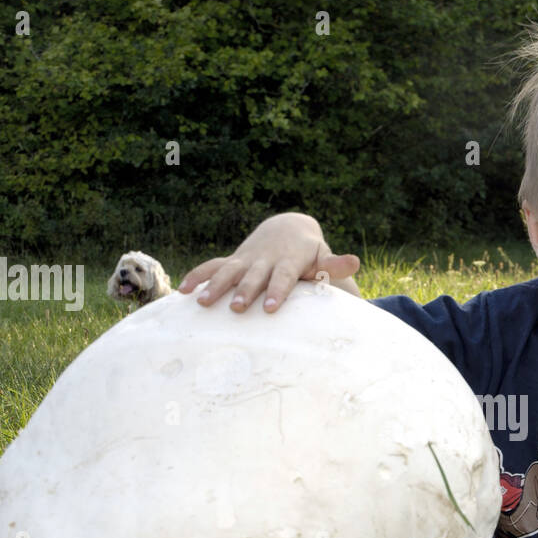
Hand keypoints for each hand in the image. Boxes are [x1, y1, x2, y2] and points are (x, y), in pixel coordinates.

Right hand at [178, 213, 359, 312]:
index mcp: (289, 260)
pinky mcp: (233, 260)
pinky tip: (183, 291)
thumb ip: (335, 264)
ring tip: (202, 303)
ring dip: (215, 286)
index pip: (284, 277)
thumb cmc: (308, 253)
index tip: (271, 308)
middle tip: (237, 309)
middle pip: (254, 276)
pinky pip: (212, 266)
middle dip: (245, 291)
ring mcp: (246, 259)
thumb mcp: (322, 257)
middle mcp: (265, 259)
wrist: (287, 229)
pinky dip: (198, 276)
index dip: (277, 290)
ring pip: (229, 271)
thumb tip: (355, 262)